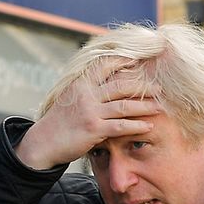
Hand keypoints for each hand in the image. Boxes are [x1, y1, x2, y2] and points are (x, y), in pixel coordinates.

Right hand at [16, 63, 163, 169]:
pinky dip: (136, 126)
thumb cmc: (59, 121)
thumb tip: (103, 78)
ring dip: (145, 106)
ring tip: (159, 106)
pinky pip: (120, 126)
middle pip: (121, 84)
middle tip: (159, 88)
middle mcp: (86, 94)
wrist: (43, 142)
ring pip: (124, 105)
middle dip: (143, 85)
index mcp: (81, 83)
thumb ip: (86, 88)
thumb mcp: (70, 97)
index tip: (141, 61)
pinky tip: (148, 126)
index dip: (124, 61)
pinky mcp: (94, 129)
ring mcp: (90, 112)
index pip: (105, 65)